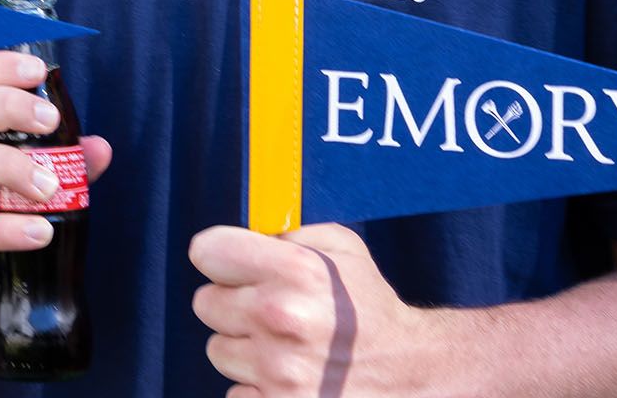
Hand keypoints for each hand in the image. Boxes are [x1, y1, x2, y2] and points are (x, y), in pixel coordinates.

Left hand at [191, 223, 436, 396]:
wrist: (411, 371)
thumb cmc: (370, 307)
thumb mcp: (342, 250)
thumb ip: (286, 235)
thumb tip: (240, 240)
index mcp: (297, 271)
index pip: (207, 251)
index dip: (220, 257)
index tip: (234, 265)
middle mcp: (282, 317)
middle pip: (205, 302)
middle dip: (233, 304)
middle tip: (271, 312)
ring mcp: (279, 369)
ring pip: (218, 350)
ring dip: (245, 349)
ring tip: (286, 347)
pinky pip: (235, 391)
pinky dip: (257, 388)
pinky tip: (291, 378)